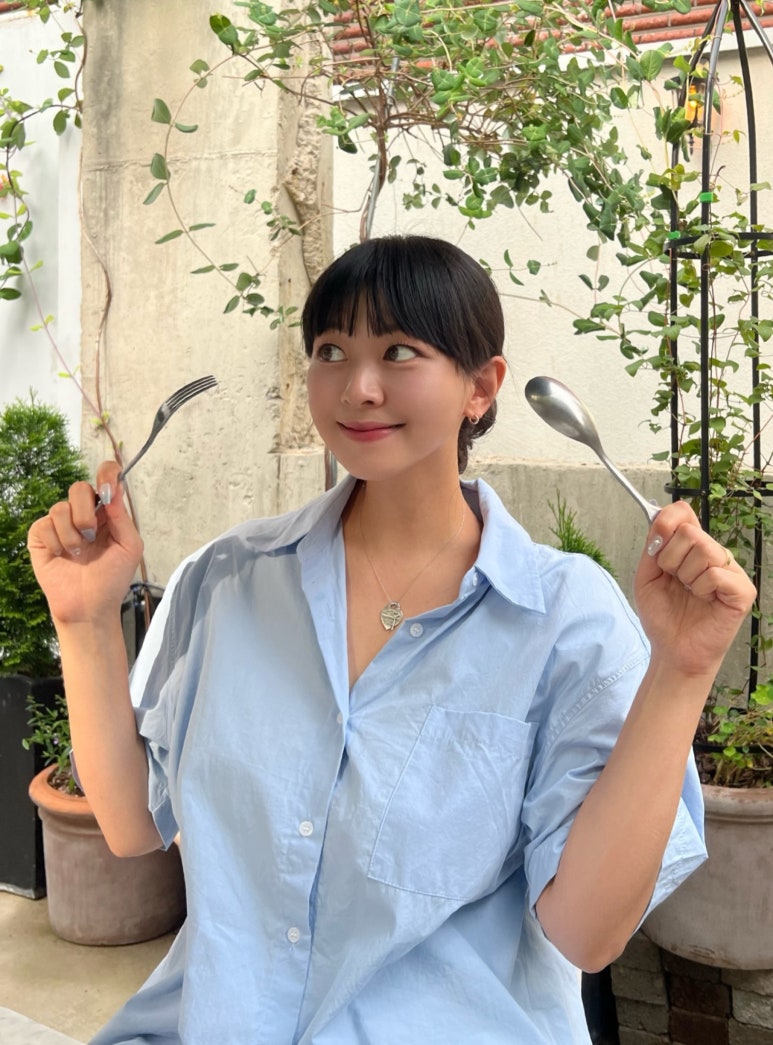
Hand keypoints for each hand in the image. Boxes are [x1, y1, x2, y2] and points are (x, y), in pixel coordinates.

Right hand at [27, 461, 143, 625]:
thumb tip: (114, 489)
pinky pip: (44, 525)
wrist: (90, 606)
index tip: (107, 483)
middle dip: (85, 512)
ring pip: (60, 507)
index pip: (105, 480)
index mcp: (107, 513)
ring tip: (79, 554)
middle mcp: (83, 514)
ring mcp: (60, 524)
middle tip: (91, 534)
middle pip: (79, 488)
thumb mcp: (129, 547)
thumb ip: (123, 517)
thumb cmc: (112, 578)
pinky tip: (62, 556)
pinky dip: (56, 543)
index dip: (106, 473)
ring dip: (72, 534)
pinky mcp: (41, 536)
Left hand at [633, 501, 755, 677]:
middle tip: (674, 581)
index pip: (684, 512)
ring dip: (685, 576)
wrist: (672, 650)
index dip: (666, 522)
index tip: (654, 545)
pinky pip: (716, 573)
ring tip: (689, 593)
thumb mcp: (647, 576)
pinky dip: (701, 588)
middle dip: (670, 559)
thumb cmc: (663, 615)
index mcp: (690, 547)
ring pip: (704, 550)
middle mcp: (714, 554)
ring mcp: (730, 571)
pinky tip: (703, 601)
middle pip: (690, 532)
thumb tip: (660, 519)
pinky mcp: (742, 590)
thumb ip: (653, 546)